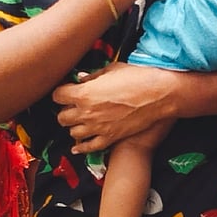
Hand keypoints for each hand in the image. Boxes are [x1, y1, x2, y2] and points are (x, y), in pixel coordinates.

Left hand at [53, 62, 178, 152]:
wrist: (159, 96)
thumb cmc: (138, 78)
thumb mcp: (114, 69)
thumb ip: (94, 76)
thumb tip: (82, 78)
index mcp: (84, 93)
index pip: (57, 95)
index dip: (62, 92)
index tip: (68, 90)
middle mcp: (86, 113)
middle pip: (61, 117)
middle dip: (66, 110)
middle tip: (74, 105)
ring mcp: (97, 128)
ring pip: (72, 133)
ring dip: (75, 126)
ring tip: (82, 120)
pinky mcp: (109, 138)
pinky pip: (88, 147)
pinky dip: (81, 147)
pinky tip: (78, 145)